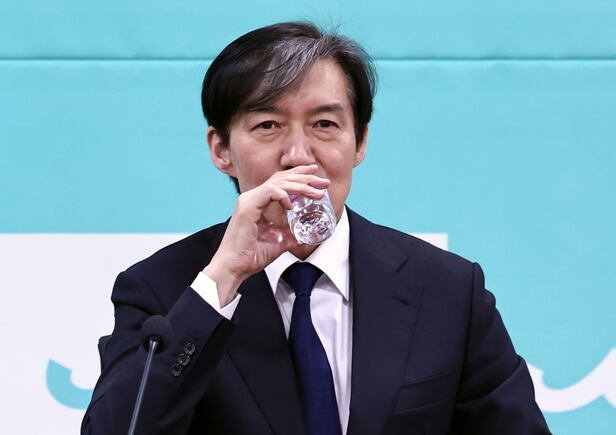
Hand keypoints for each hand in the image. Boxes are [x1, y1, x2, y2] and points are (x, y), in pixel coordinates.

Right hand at [203, 165, 329, 305]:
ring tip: (317, 192)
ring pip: (278, 183)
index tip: (315, 174)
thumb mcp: (278, 242)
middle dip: (305, 177)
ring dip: (301, 185)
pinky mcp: (247, 207)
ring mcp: (248, 200)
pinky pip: (270, 192)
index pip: (279, 181)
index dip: (298, 175)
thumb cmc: (251, 256)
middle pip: (281, 178)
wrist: (234, 267)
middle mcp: (252, 197)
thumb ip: (290, 235)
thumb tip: (305, 234)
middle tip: (323, 181)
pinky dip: (283, 195)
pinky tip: (292, 205)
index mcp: (257, 202)